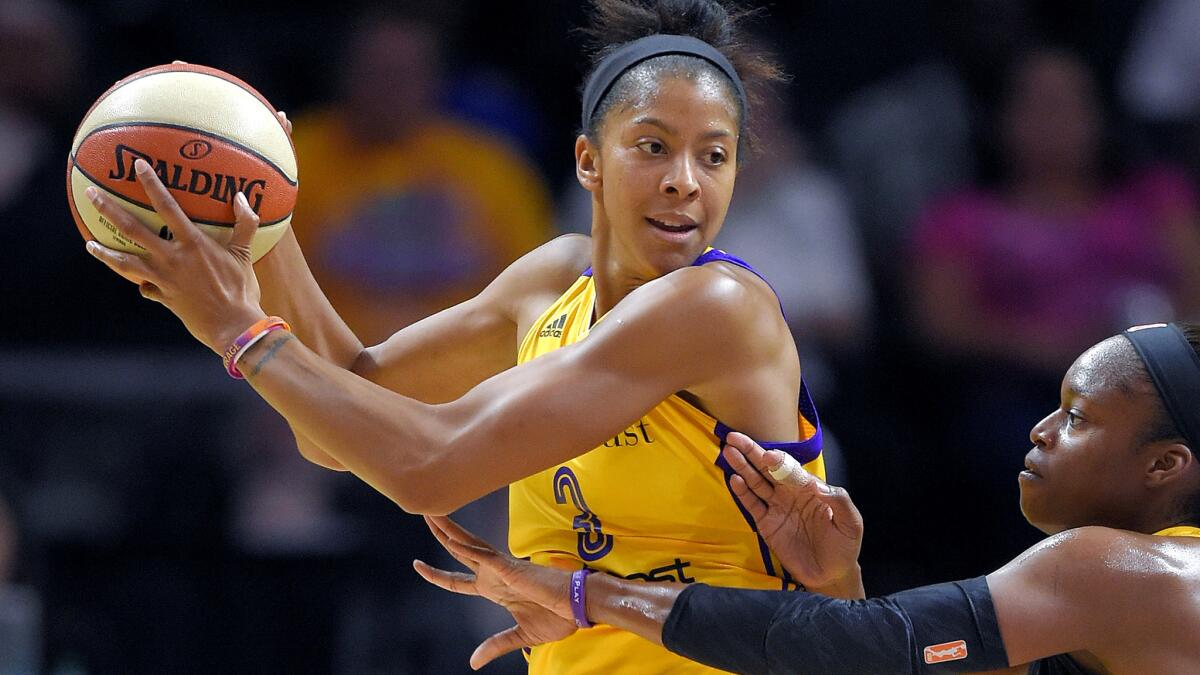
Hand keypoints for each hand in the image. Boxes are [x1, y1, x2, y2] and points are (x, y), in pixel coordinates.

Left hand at [84, 157, 266, 352]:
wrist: (232, 326)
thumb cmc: (241, 290)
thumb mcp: (245, 254)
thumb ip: (245, 224)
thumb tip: (241, 197)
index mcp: (192, 243)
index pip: (167, 206)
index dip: (151, 184)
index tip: (137, 166)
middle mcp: (171, 258)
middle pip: (132, 230)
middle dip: (109, 210)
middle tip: (91, 195)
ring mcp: (163, 278)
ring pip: (125, 262)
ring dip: (106, 253)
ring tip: (90, 245)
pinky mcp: (163, 296)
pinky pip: (145, 289)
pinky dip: (141, 285)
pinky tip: (136, 282)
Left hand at [414, 516, 577, 669]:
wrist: (579, 609)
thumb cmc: (557, 617)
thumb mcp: (520, 636)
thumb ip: (495, 645)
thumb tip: (473, 662)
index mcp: (494, 588)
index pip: (457, 580)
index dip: (436, 574)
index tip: (417, 565)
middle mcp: (494, 573)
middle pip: (459, 551)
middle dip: (440, 534)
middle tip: (423, 512)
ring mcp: (502, 568)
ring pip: (469, 546)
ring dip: (449, 531)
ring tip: (431, 514)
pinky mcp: (512, 568)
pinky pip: (485, 557)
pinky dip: (468, 550)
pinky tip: (451, 542)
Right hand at [722, 432, 863, 595]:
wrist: (831, 574)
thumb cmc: (844, 546)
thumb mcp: (850, 523)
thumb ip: (839, 501)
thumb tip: (818, 485)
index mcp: (810, 488)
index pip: (791, 469)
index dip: (779, 461)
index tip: (768, 456)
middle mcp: (790, 493)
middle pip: (767, 469)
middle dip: (752, 452)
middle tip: (734, 437)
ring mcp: (777, 507)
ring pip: (756, 482)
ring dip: (742, 467)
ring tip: (728, 452)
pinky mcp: (766, 524)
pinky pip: (752, 505)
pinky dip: (742, 492)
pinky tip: (734, 479)